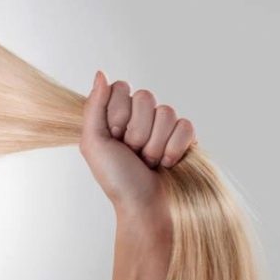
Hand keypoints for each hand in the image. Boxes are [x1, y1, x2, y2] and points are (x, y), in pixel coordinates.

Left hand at [79, 70, 196, 211]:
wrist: (144, 206)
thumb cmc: (116, 178)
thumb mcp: (93, 143)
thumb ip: (94, 106)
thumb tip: (100, 73)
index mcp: (115, 114)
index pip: (122, 87)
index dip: (119, 114)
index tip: (114, 136)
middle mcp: (139, 116)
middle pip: (146, 97)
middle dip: (137, 132)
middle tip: (131, 152)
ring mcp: (163, 126)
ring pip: (166, 112)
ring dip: (155, 144)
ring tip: (148, 161)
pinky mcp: (185, 137)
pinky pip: (186, 125)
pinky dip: (175, 148)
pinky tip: (167, 163)